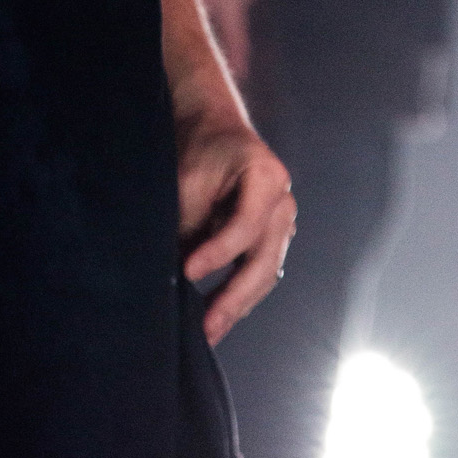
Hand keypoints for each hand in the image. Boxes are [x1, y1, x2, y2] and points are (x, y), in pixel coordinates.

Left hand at [178, 122, 294, 346]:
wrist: (212, 126)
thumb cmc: (201, 146)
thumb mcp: (190, 175)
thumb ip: (188, 218)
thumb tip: (173, 269)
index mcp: (268, 177)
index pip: (246, 225)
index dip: (218, 251)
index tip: (187, 270)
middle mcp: (283, 204)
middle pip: (265, 260)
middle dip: (235, 297)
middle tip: (208, 326)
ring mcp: (281, 223)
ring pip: (264, 273)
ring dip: (237, 304)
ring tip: (210, 331)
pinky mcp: (269, 238)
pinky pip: (257, 272)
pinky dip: (238, 293)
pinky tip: (217, 315)